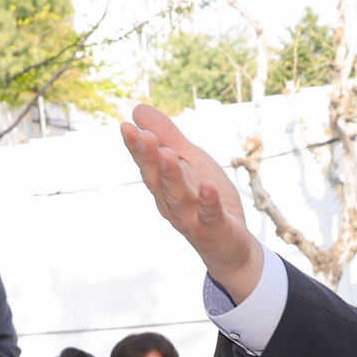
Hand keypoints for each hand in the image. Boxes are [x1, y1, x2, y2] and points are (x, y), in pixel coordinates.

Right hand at [119, 104, 263, 298]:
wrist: (230, 246)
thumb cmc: (206, 201)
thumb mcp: (189, 162)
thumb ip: (167, 137)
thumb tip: (137, 110)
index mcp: (164, 186)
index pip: (148, 164)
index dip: (137, 147)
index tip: (126, 126)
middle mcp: (171, 203)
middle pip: (158, 180)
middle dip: (149, 158)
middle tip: (142, 136)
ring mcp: (192, 218)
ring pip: (179, 197)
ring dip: (173, 177)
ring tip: (168, 154)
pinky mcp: (214, 229)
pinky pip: (210, 215)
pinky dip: (208, 202)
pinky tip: (208, 187)